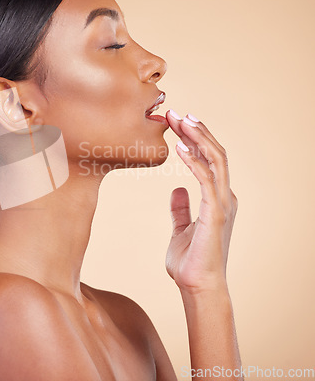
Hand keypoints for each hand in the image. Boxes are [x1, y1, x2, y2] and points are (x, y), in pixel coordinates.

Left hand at [164, 110, 237, 294]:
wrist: (197, 287)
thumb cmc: (190, 261)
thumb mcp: (181, 229)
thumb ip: (181, 209)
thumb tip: (176, 190)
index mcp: (217, 199)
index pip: (210, 160)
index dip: (195, 139)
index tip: (177, 123)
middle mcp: (225, 197)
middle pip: (215, 154)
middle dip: (196, 131)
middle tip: (177, 114)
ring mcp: (223, 204)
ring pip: (216, 161)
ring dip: (198, 138)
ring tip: (180, 120)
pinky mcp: (216, 214)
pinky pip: (207, 180)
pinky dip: (195, 161)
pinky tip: (180, 148)